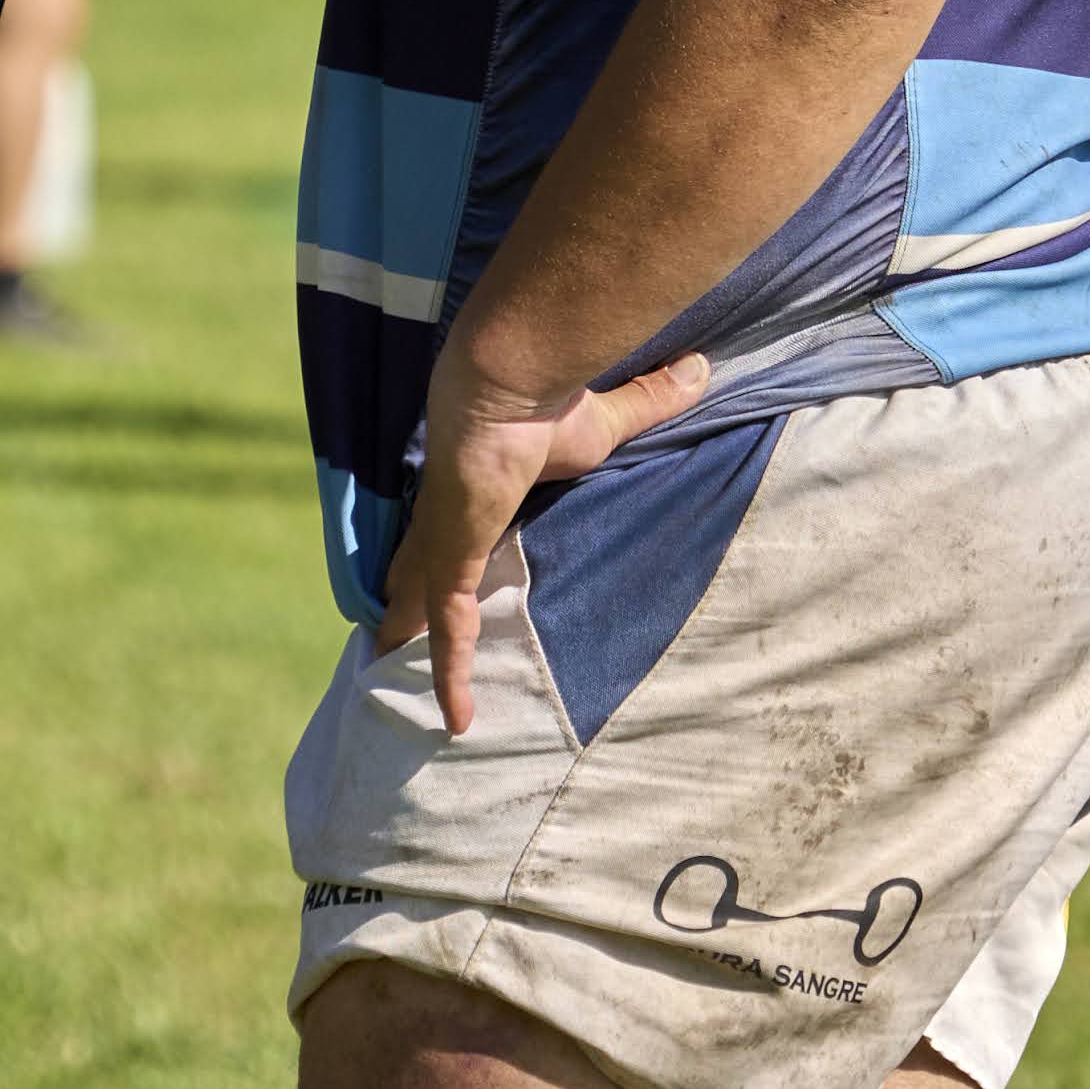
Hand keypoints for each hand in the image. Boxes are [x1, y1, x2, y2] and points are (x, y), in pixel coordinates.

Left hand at [367, 337, 713, 737]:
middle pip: (416, 565)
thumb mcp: (606, 420)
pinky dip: (450, 674)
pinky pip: (449, 628)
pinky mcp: (450, 559)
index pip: (450, 524)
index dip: (441, 547)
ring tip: (392, 679)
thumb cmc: (550, 395)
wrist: (511, 379)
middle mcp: (449, 513)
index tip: (435, 564)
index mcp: (477, 484)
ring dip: (408, 640)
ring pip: (418, 603)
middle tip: (388, 636)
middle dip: (403, 598)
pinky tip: (456, 718)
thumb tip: (701, 369)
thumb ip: (647, 402)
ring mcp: (444, 539)